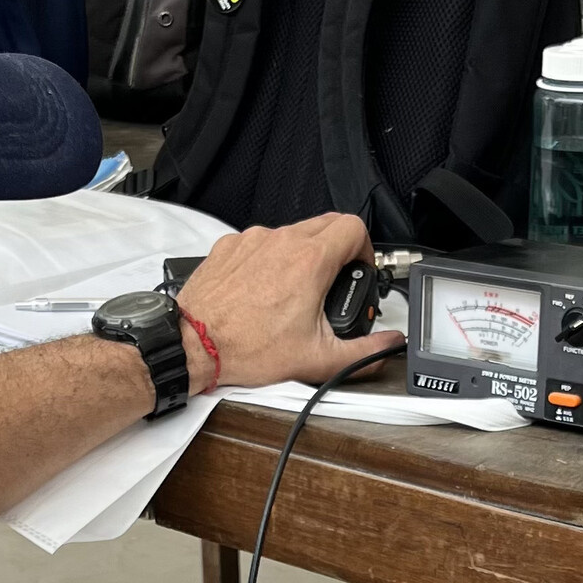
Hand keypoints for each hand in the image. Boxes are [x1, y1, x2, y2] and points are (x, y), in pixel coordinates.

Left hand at [176, 214, 404, 389]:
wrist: (194, 345)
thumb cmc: (246, 348)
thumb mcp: (317, 359)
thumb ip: (364, 352)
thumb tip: (388, 344)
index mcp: (309, 261)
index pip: (354, 227)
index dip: (364, 248)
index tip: (358, 270)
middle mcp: (281, 241)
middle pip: (326, 224)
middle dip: (338, 249)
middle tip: (334, 280)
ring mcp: (252, 240)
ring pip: (291, 232)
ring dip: (303, 254)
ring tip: (296, 290)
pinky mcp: (229, 247)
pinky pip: (260, 241)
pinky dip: (269, 259)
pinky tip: (263, 289)